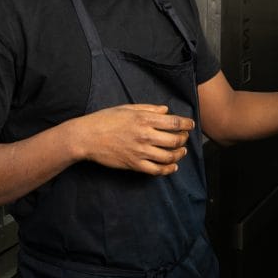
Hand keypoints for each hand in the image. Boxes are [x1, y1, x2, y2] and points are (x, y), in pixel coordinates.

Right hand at [75, 104, 193, 175]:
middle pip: (175, 140)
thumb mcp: (128, 108)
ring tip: (181, 151)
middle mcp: (145, 135)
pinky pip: (156, 170)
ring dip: (179, 154)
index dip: (186, 124)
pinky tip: (172, 167)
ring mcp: (140, 151)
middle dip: (184, 139)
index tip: (191, 125)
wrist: (87, 137)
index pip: (174, 123)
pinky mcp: (134, 164)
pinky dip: (168, 169)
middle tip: (184, 138)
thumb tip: (165, 110)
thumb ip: (149, 109)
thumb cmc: (106, 119)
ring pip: (169, 157)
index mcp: (144, 118)